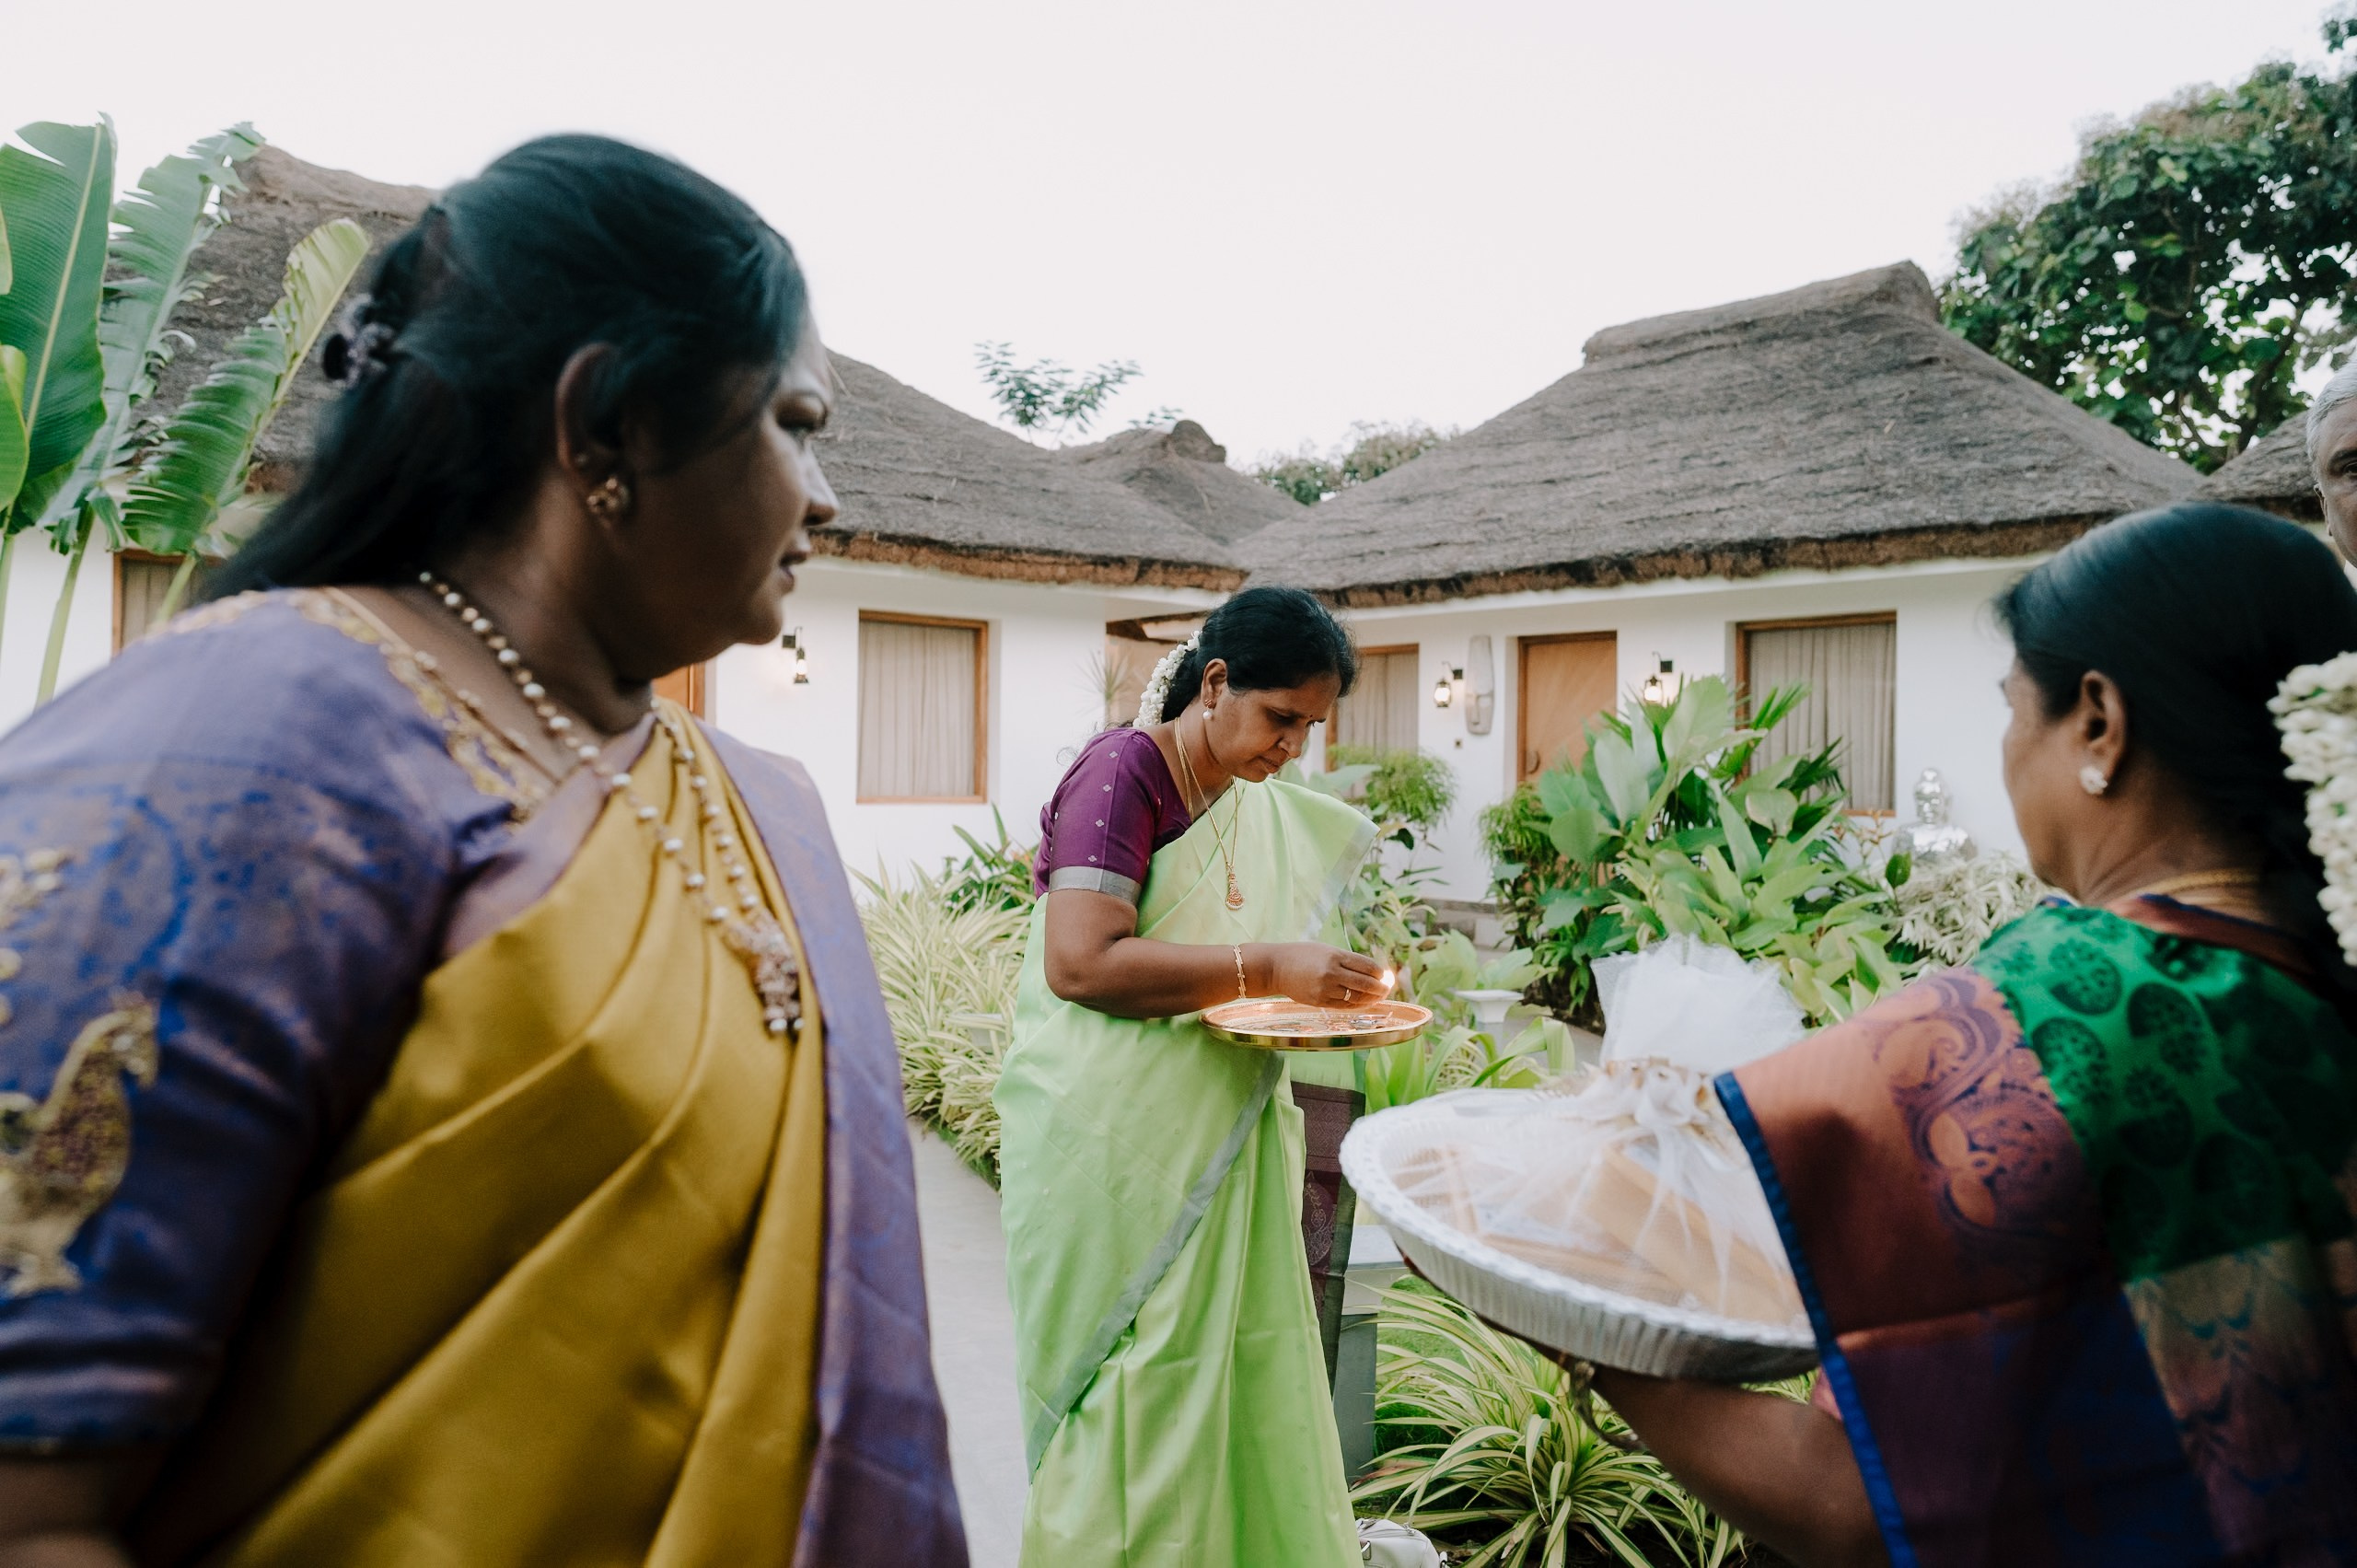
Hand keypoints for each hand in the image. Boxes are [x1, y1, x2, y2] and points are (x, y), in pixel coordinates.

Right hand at [1261, 943, 1390, 1006]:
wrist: (1276, 968)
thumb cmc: (1303, 955)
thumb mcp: (1326, 950)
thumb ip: (1348, 960)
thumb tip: (1373, 972)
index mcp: (1335, 955)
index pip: (1367, 966)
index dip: (1380, 973)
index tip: (1385, 976)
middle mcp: (1331, 972)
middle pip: (1365, 984)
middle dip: (1381, 988)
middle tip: (1387, 989)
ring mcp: (1325, 989)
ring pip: (1357, 998)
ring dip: (1371, 999)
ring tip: (1377, 997)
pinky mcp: (1319, 1001)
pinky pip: (1344, 1006)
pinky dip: (1357, 1005)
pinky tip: (1363, 1003)